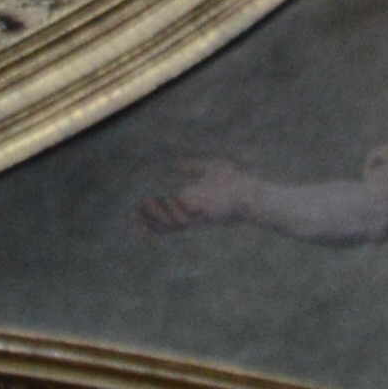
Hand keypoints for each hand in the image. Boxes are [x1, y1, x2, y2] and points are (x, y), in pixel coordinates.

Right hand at [137, 153, 258, 235]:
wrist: (254, 191)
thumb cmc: (236, 181)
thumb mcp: (209, 168)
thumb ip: (192, 167)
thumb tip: (174, 163)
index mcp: (191, 206)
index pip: (167, 216)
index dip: (151, 218)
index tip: (134, 217)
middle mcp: (193, 215)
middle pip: (165, 225)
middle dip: (149, 221)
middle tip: (133, 216)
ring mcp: (199, 217)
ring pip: (172, 224)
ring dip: (158, 217)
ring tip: (146, 204)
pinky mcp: (206, 216)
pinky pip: (187, 218)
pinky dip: (176, 211)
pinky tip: (170, 199)